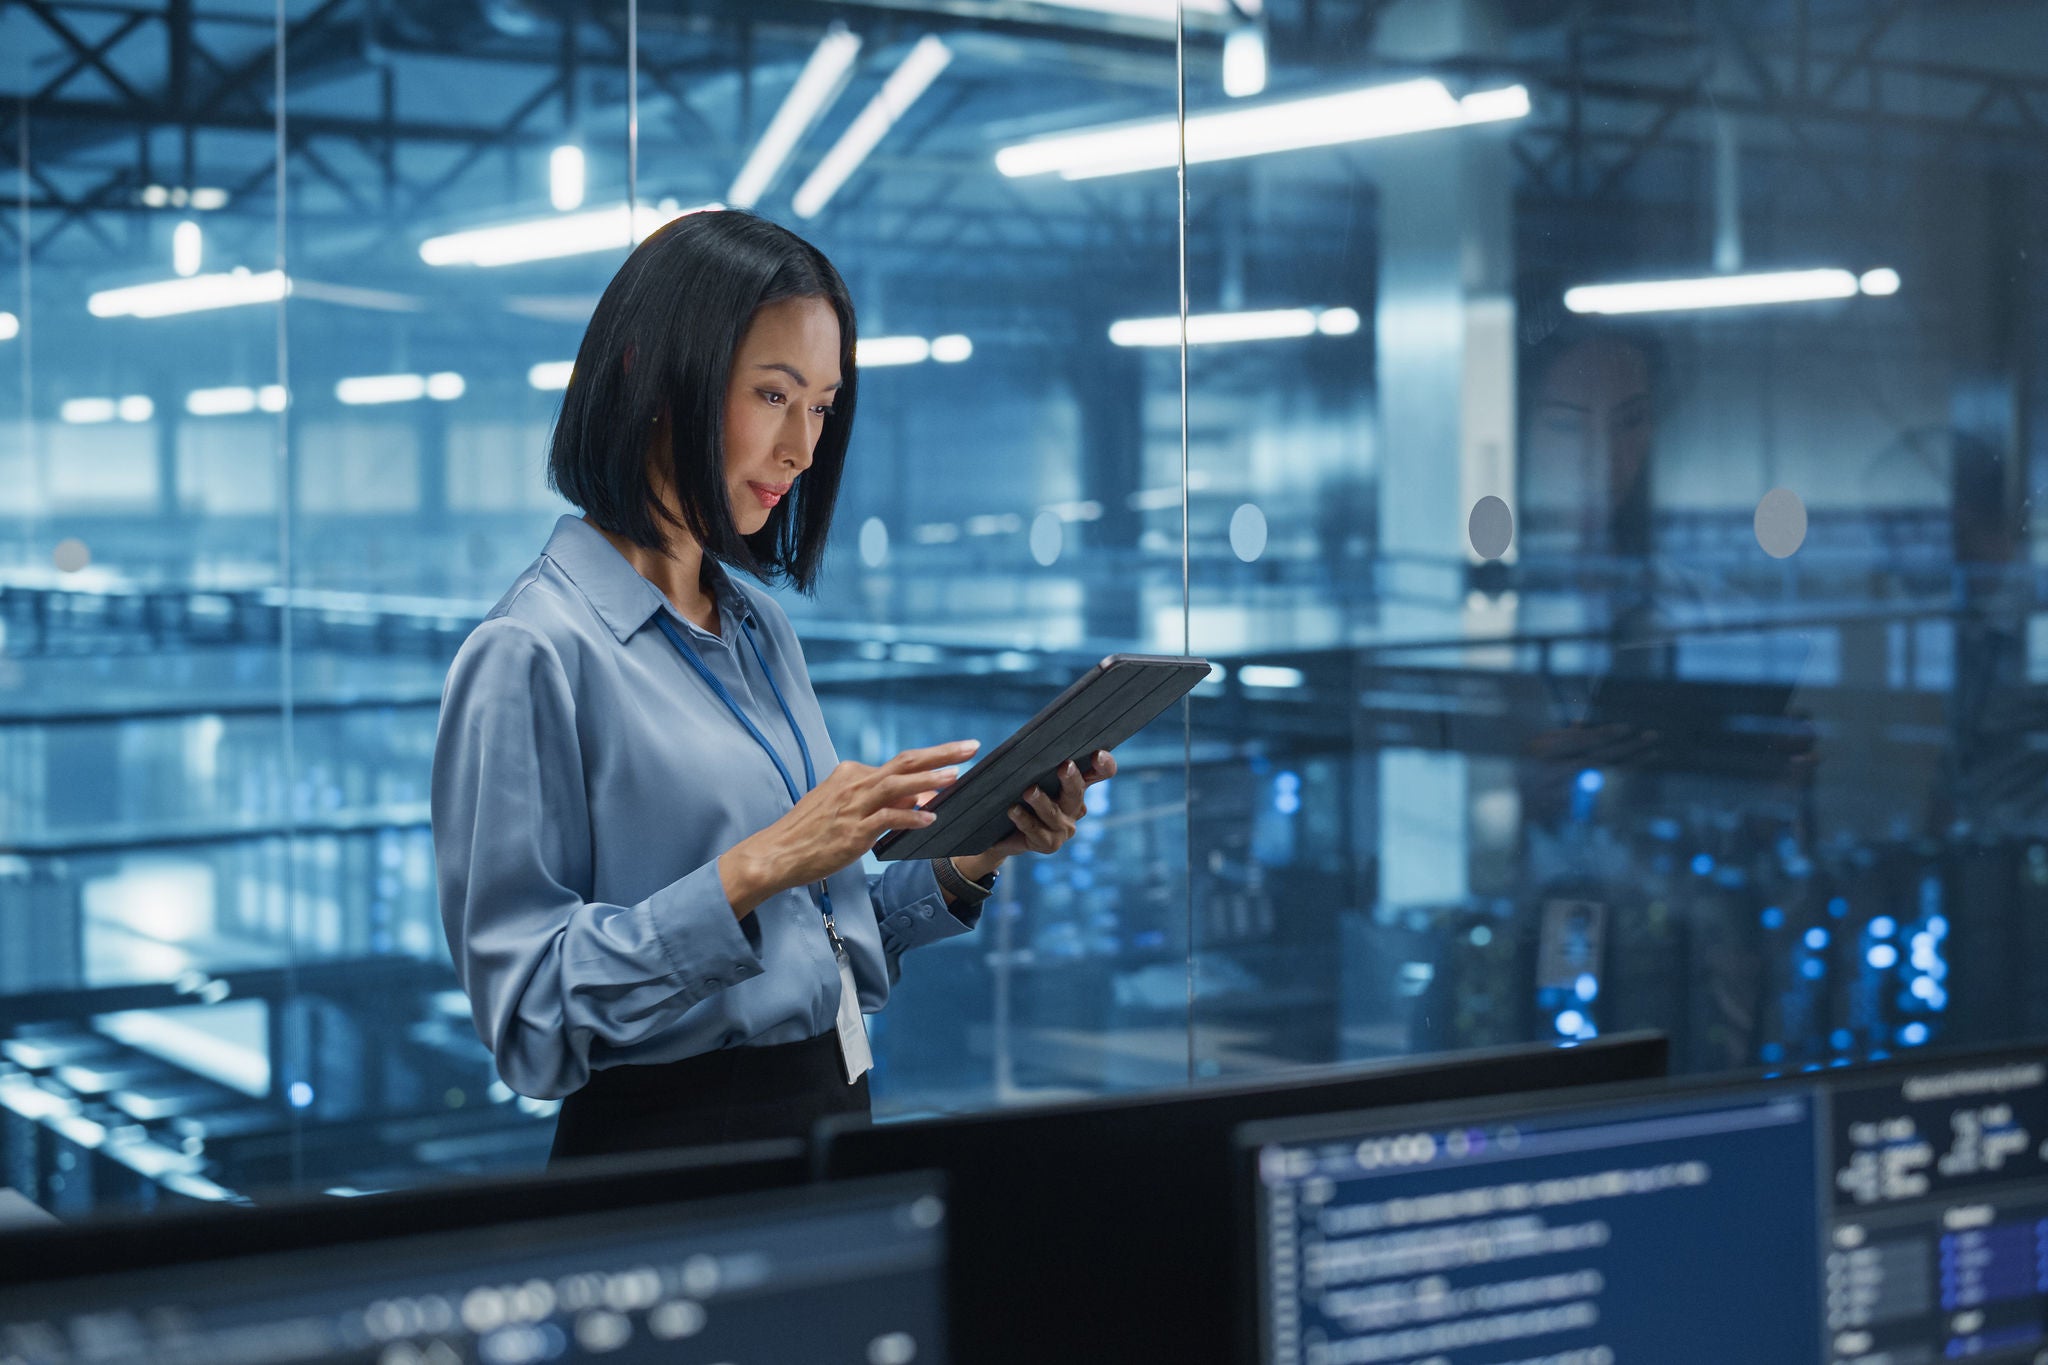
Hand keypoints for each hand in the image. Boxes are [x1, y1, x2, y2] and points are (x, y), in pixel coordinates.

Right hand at [722, 739, 975, 915]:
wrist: (776, 852)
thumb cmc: (810, 831)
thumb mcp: (840, 804)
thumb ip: (877, 799)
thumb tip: (916, 796)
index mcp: (851, 774)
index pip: (899, 764)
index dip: (931, 763)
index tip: (956, 760)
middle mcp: (854, 784)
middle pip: (905, 762)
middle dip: (942, 753)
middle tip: (971, 746)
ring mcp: (853, 807)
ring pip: (898, 785)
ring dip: (930, 779)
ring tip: (956, 776)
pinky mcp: (853, 831)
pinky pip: (887, 820)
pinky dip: (910, 818)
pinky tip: (929, 819)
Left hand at [978, 749, 1117, 863]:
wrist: (1001, 832)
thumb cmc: (1014, 793)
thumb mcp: (1022, 772)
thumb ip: (1023, 758)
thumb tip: (995, 743)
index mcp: (1076, 783)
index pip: (1101, 772)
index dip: (1103, 764)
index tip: (1096, 754)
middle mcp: (1074, 805)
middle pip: (1077, 791)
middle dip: (1072, 779)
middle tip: (1065, 766)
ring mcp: (1063, 827)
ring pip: (1054, 813)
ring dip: (1041, 801)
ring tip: (1029, 791)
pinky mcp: (1048, 843)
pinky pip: (1036, 830)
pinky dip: (1024, 819)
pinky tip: (1013, 810)